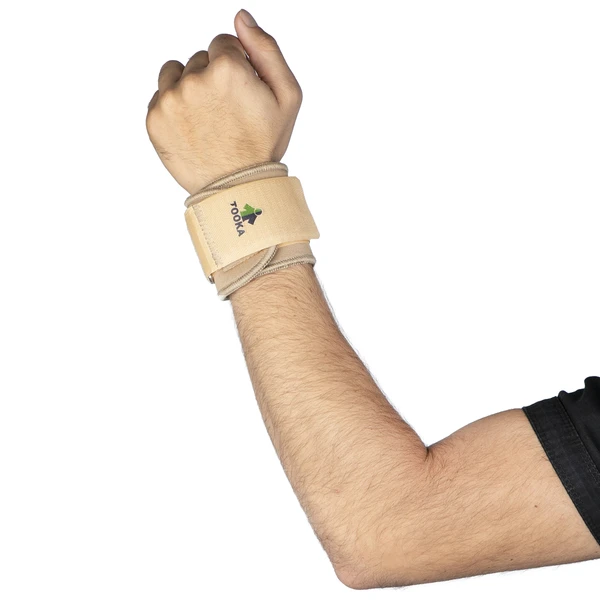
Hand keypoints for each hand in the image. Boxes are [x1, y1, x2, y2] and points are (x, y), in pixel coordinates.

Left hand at [146, 9, 302, 194]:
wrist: (237, 189)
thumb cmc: (264, 144)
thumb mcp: (287, 96)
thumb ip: (267, 49)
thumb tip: (241, 18)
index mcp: (227, 68)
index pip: (224, 43)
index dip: (237, 68)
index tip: (242, 94)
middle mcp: (193, 79)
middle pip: (199, 58)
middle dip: (213, 77)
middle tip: (227, 113)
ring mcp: (169, 100)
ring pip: (175, 72)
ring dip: (189, 87)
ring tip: (208, 118)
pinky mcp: (154, 119)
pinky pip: (160, 96)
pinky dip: (174, 107)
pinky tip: (192, 128)